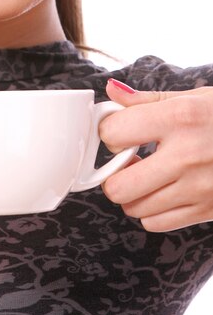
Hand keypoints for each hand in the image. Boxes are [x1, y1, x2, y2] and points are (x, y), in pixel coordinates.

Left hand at [100, 79, 212, 231]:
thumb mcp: (195, 97)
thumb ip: (147, 99)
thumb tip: (110, 91)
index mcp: (181, 118)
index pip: (114, 133)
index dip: (110, 132)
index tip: (121, 131)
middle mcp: (187, 156)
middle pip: (118, 186)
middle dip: (113, 174)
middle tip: (128, 161)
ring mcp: (199, 188)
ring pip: (134, 208)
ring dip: (133, 194)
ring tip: (150, 175)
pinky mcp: (208, 210)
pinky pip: (156, 223)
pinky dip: (152, 211)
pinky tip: (166, 190)